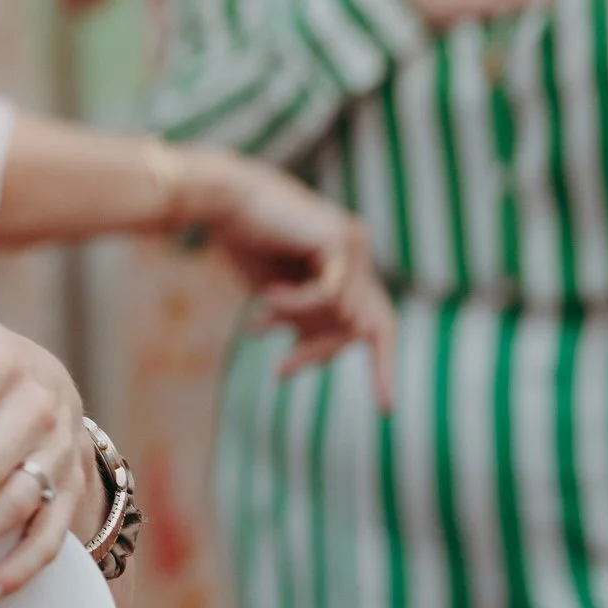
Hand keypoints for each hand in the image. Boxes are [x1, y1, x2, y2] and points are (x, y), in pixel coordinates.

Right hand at [174, 145, 397, 407]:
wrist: (222, 199)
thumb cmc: (241, 240)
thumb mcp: (277, 294)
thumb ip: (304, 320)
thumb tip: (319, 358)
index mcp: (347, 264)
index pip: (374, 320)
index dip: (381, 363)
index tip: (384, 408)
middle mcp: (358, 253)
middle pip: (364, 325)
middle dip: (322, 351)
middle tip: (281, 371)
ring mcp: (354, 244)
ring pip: (346, 317)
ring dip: (298, 328)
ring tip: (257, 324)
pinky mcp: (340, 240)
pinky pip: (330, 296)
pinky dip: (297, 304)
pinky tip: (266, 297)